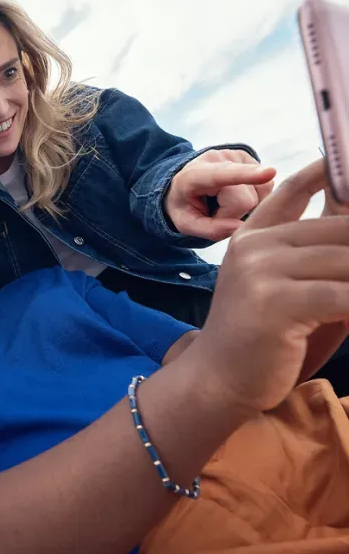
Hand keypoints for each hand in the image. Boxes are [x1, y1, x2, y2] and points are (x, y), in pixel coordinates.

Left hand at [165, 149, 275, 240]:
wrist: (184, 182)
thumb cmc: (185, 204)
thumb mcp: (185, 224)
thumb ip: (210, 229)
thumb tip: (240, 226)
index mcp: (196, 174)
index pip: (223, 174)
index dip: (246, 175)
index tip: (269, 172)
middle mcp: (219, 159)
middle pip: (244, 201)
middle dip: (233, 214)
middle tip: (216, 210)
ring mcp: (237, 156)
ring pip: (259, 194)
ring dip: (244, 206)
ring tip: (225, 200)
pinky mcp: (251, 158)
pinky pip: (266, 186)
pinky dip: (254, 197)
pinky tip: (236, 194)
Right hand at [188, 159, 348, 413]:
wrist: (218, 381)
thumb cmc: (260, 338)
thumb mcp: (285, 286)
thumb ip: (318, 257)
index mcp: (252, 236)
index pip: (293, 190)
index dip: (327, 172)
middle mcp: (255, 246)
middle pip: (338, 228)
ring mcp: (261, 271)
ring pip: (344, 260)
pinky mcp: (274, 302)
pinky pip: (341, 295)